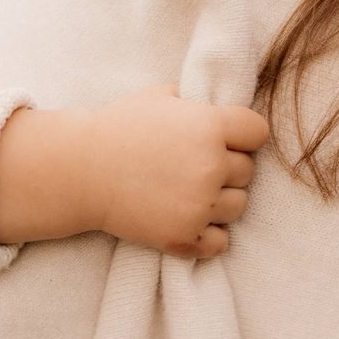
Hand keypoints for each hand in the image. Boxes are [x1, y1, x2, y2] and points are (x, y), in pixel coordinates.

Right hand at [80, 83, 269, 257]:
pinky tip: (188, 218)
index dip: (242, 135)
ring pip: (238, 205)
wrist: (79, 170)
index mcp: (209, 125)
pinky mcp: (183, 235)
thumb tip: (218, 103)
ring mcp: (198, 204)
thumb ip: (196, 101)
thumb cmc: (118, 128)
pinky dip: (208, 234)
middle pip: (248, 171)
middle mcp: (210, 165)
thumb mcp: (158, 96)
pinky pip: (220, 241)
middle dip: (226, 167)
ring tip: (188, 191)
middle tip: (193, 166)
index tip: (223, 139)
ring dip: (219, 200)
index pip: (258, 133)